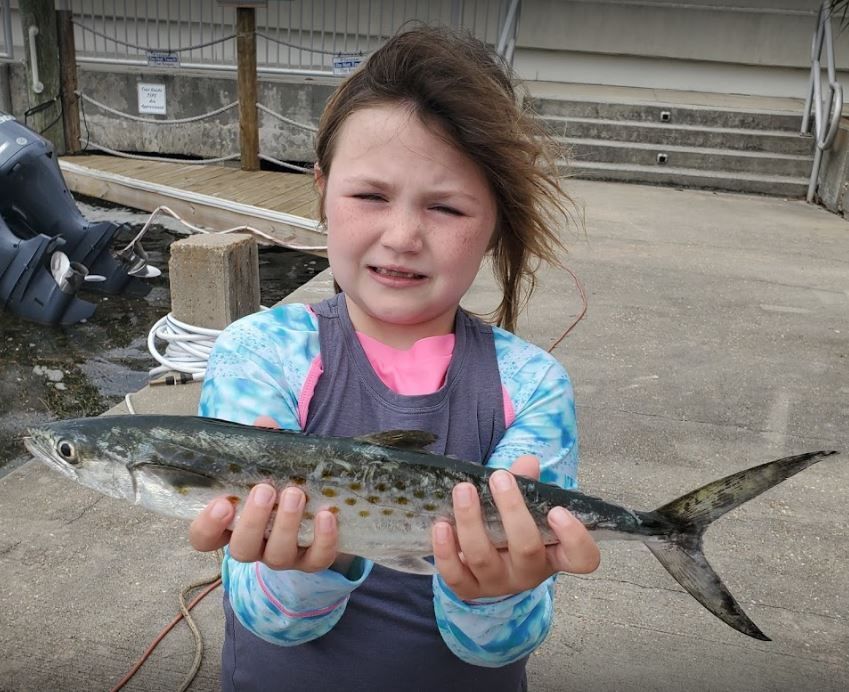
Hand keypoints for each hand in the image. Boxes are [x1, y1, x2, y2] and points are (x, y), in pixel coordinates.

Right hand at [188, 416, 342, 572]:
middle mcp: (255, 545)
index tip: (221, 503)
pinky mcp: (313, 561)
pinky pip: (317, 559)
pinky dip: (323, 538)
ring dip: (287, 525)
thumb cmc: (283, 482)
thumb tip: (264, 423)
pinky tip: (326, 514)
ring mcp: (283, 556)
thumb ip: (262, 445)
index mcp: (232, 525)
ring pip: (278, 556)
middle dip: (253, 521)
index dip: (207, 526)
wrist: (320, 506)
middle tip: (265, 490)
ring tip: (295, 494)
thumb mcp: (270, 464)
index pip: (204, 538)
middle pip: (241, 549)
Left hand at [431, 455, 599, 600]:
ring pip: (484, 558)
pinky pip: (454, 576)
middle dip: (513, 511)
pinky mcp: (469, 589)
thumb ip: (526, 483)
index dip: (575, 538)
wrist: (486, 560)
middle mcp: (529, 573)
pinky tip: (441, 525)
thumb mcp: (525, 505)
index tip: (557, 510)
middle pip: (527, 549)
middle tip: (499, 477)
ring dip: (471, 521)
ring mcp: (498, 583)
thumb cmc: (511, 526)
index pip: (582, 558)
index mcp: (554, 553)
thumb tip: (527, 463)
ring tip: (463, 490)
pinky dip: (445, 551)